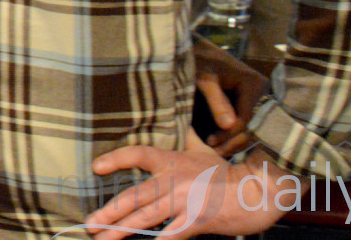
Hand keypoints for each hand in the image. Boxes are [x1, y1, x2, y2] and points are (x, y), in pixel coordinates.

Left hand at [86, 130, 285, 238]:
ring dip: (122, 230)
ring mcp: (184, 200)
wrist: (260, 188)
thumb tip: (179, 122)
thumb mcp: (204, 151)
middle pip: (135, 196)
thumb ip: (187, 140)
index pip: (137, 154)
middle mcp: (173, 179)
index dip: (115, 160)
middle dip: (110, 212)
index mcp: (171, 160)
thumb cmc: (231, 172)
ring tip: (102, 238)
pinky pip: (173, 234)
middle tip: (89, 223)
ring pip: (146, 217)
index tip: (96, 168)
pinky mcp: (198, 220)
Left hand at [192, 36, 266, 156]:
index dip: (230, 134)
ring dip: (236, 140)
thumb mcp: (204, 80)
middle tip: (215, 153)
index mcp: (253, 84)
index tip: (211, 144)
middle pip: (253, 125)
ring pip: (252, 126)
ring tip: (217, 150)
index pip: (247, 118)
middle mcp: (263, 90)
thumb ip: (217, 101)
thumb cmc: (199, 61)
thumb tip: (230, 125)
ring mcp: (261, 96)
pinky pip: (250, 121)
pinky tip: (223, 142)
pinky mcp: (254, 101)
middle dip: (234, 141)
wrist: (199, 50)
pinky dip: (237, 132)